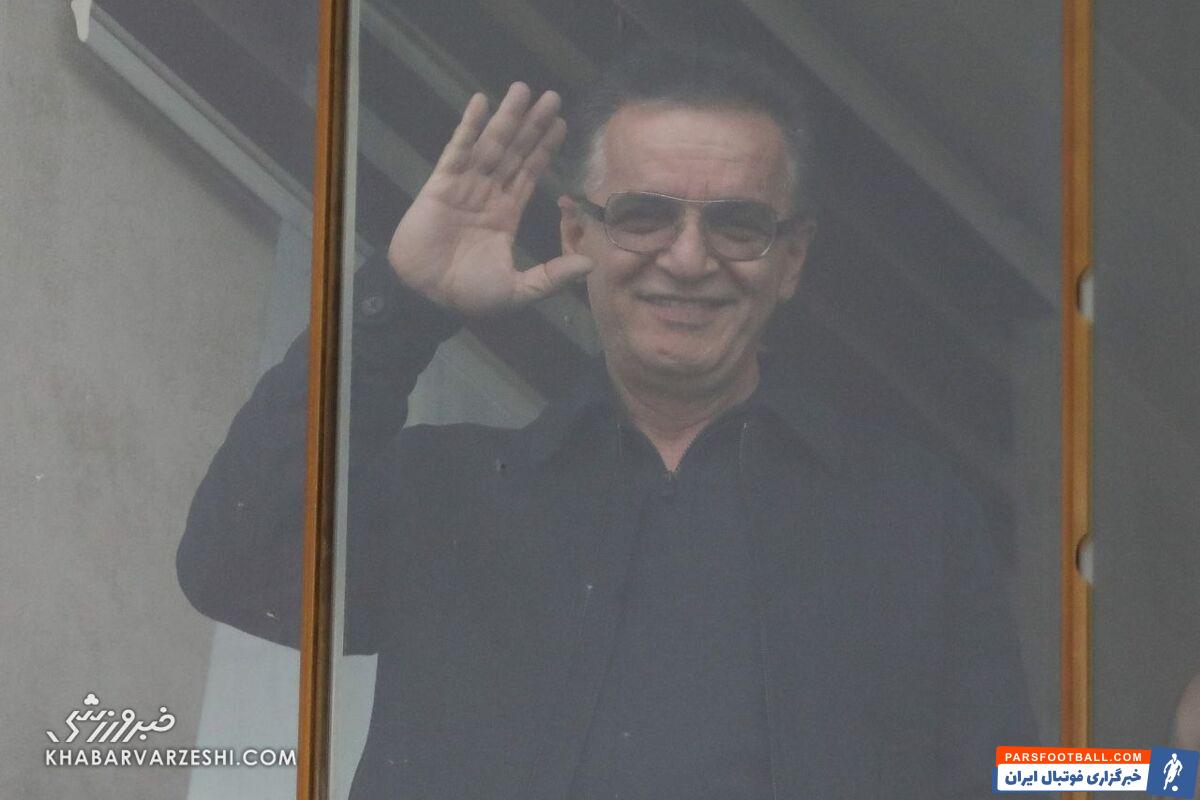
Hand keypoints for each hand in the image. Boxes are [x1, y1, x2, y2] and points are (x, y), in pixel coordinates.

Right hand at [387, 83, 593, 315]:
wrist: (427, 296)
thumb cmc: (470, 295)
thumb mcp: (520, 289)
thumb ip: (554, 276)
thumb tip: (591, 264)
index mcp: (507, 214)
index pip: (531, 174)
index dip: (545, 149)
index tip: (562, 124)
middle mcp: (489, 194)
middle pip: (515, 151)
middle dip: (533, 125)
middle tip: (552, 96)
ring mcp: (465, 186)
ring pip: (491, 145)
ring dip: (507, 117)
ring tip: (523, 89)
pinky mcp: (442, 184)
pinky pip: (458, 150)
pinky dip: (468, 126)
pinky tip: (481, 102)